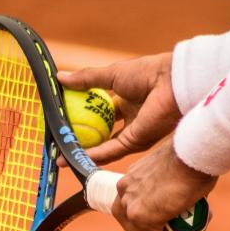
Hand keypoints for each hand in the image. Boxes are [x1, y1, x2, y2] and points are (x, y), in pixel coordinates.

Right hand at [58, 53, 181, 164]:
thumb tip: (60, 78)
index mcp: (126, 101)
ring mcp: (132, 133)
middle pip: (100, 133)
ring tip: (61, 157)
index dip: (81, 117)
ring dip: (82, 152)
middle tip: (60, 143)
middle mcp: (129, 120)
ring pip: (102, 147)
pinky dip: (92, 155)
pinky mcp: (134, 143)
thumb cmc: (146, 73)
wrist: (170, 83)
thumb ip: (86, 79)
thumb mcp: (110, 74)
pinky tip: (75, 157)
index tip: (63, 121)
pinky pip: (109, 151)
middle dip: (80, 140)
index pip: (99, 113)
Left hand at [111, 137, 216, 230]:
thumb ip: (166, 187)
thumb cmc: (190, 156)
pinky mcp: (141, 219)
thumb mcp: (171, 171)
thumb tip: (178, 201)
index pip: (134, 210)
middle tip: (185, 229)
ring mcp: (130, 207)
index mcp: (128, 182)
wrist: (192, 152)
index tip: (178, 218)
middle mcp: (123, 194)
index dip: (155, 219)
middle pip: (135, 227)